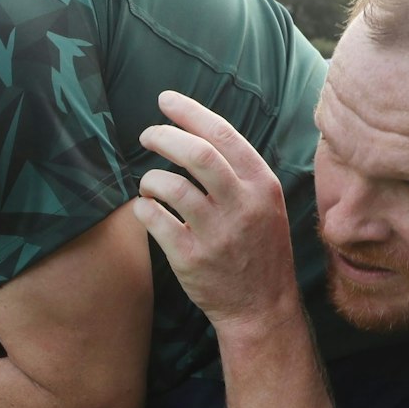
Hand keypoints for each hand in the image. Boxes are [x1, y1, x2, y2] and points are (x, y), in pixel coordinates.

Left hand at [132, 91, 305, 336]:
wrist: (262, 306)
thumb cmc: (257, 247)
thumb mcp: (265, 203)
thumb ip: (238, 171)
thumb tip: (195, 131)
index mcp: (261, 185)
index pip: (223, 135)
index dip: (190, 112)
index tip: (165, 101)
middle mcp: (242, 205)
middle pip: (196, 154)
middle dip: (163, 136)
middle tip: (146, 135)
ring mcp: (217, 233)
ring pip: (171, 186)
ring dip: (150, 178)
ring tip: (149, 183)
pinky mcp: (191, 258)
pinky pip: (154, 220)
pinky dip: (142, 207)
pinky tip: (145, 208)